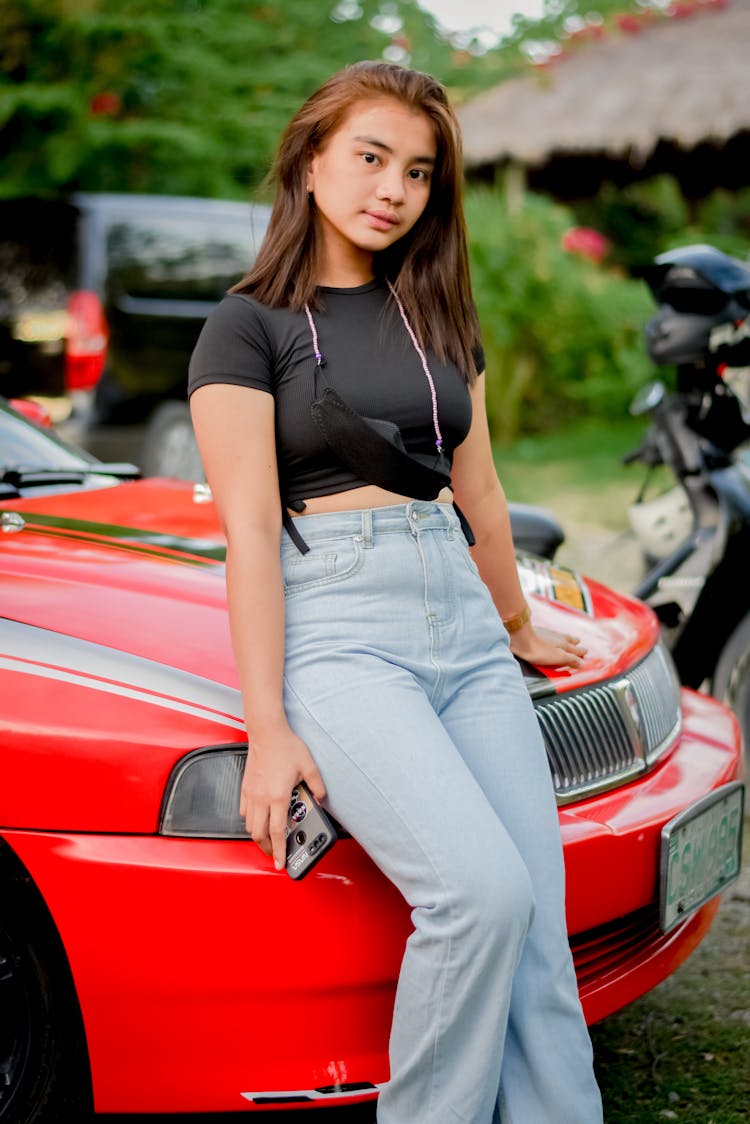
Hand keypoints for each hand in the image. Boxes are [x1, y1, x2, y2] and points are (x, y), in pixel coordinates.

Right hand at [239, 724, 325, 871]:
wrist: (266, 731)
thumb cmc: (286, 746)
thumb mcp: (309, 766)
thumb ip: (318, 786)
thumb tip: (321, 799)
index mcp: (278, 796)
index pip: (277, 832)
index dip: (279, 851)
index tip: (280, 862)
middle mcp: (261, 798)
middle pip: (259, 834)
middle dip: (266, 848)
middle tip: (275, 853)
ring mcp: (251, 793)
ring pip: (249, 825)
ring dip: (258, 835)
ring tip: (268, 838)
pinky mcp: (245, 787)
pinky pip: (243, 811)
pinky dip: (250, 820)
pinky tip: (259, 818)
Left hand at [509, 621, 585, 669]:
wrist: (520, 637)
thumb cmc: (538, 649)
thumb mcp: (558, 658)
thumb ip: (570, 659)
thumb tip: (582, 663)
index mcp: (564, 645)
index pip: (576, 649)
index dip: (581, 652)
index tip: (585, 652)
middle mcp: (558, 637)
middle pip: (569, 640)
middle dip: (575, 642)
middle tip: (578, 643)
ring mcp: (547, 633)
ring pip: (560, 636)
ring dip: (565, 638)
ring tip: (568, 639)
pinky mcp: (537, 632)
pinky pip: (550, 634)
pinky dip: (554, 636)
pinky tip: (550, 637)